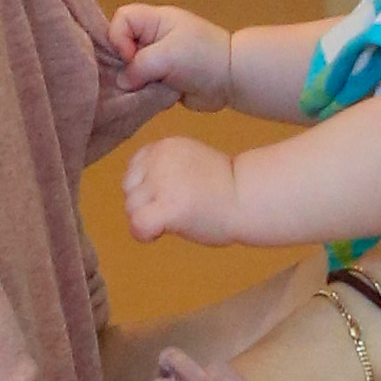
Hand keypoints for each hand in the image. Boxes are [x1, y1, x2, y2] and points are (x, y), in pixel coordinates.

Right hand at [110, 4, 232, 111]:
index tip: (131, 58)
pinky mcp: (162, 79)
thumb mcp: (166, 56)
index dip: (118, 38)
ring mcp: (157, 59)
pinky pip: (142, 85)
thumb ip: (138, 67)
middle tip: (134, 79)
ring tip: (146, 90)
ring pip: (130, 69)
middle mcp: (152, 37)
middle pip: (121, 46)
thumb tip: (122, 82)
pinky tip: (154, 96)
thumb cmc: (201, 58)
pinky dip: (144, 92)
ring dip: (135, 82)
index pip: (121, 19)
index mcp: (154, 20)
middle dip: (124, 64)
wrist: (232, 80)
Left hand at [123, 136, 241, 243]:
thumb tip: (136, 194)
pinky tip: (162, 233)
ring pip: (131, 209)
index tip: (173, 195)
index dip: (148, 189)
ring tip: (180, 218)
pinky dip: (145, 234)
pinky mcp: (168, 205)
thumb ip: (162, 169)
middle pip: (129, 190)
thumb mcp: (188, 163)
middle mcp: (159, 158)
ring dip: (150, 218)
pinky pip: (138, 224)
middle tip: (178, 208)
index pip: (134, 170)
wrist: (251, 198)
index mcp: (164, 146)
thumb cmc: (226, 187)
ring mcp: (162, 181)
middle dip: (147, 203)